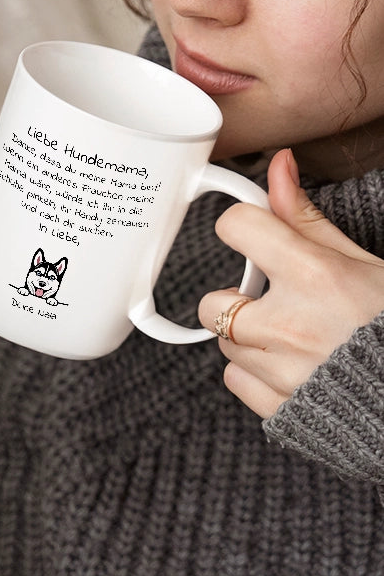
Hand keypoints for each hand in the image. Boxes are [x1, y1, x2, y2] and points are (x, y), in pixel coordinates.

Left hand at [199, 148, 383, 417]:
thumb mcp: (362, 261)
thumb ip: (305, 219)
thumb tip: (279, 168)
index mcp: (316, 277)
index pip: (237, 228)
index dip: (245, 230)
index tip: (255, 239)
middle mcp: (290, 324)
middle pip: (214, 302)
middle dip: (240, 300)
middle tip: (281, 303)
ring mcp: (281, 370)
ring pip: (225, 343)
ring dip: (251, 338)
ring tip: (298, 337)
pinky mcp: (278, 407)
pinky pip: (235, 379)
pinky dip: (256, 373)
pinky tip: (293, 366)